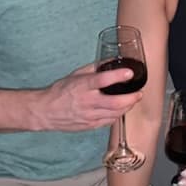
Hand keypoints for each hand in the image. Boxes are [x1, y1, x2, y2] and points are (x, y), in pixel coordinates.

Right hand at [28, 63, 142, 131]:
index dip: (117, 76)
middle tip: (139, 93)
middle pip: (114, 103)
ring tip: (133, 100)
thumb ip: (95, 68)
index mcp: (83, 86)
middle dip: (130, 98)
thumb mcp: (77, 74)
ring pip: (114, 114)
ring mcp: (88, 116)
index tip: (129, 72)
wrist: (46, 111)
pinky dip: (117, 115)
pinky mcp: (90, 126)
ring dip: (127, 107)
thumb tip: (113, 60)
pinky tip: (121, 110)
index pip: (102, 80)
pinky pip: (109, 122)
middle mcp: (87, 102)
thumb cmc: (61, 90)